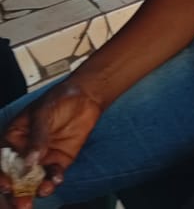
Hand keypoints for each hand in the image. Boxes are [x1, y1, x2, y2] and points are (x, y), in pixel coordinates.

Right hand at [0, 81, 101, 206]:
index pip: (3, 160)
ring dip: (35, 191)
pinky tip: (56, 179)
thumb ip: (37, 137)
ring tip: (41, 192)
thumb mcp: (43, 112)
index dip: (3, 175)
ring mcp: (42, 158)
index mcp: (14, 137)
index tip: (8, 185)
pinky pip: (53, 176)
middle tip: (21, 203)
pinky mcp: (59, 161)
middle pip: (16, 176)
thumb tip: (29, 162)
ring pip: (33, 181)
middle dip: (16, 192)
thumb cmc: (60, 98)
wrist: (87, 95)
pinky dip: (53, 181)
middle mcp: (26, 151)